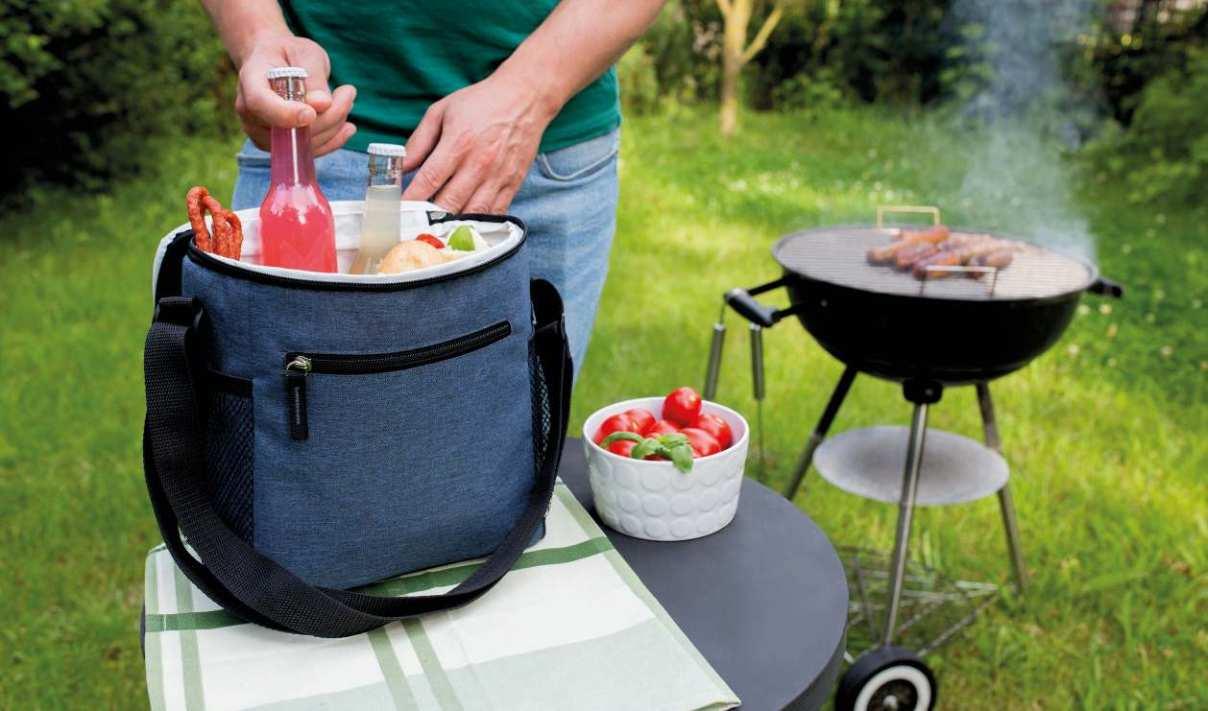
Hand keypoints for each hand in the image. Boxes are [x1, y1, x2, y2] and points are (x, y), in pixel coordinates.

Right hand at [235, 34, 355, 155]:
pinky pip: (308, 151)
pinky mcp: (279, 147)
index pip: (261, 103)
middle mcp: (250, 113)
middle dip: (327, 115)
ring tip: (347, 99)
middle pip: (289, 128)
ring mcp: (262, 134)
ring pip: (304, 143)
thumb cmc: (288, 53)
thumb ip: (313, 77)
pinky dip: (332, 140)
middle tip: (349, 92)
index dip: (286, 113)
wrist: (274, 63)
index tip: (312, 112)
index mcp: (250, 81)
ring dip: (334, 125)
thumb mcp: (304, 53)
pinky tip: (347, 127)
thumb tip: (323, 104)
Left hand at [401, 74, 557, 213]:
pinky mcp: (512, 184)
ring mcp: (498, 177)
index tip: (397, 211)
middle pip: (448, 203)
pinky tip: (464, 226)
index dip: (410, 200)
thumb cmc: (480, 103)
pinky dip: (477, 223)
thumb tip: (399, 167)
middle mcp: (479, 164)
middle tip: (411, 226)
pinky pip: (494, 213)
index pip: (428, 180)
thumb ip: (418, 142)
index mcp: (458, 143)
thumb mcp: (441, 112)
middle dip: (427, 218)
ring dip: (452, 225)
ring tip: (435, 231)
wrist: (524, 98)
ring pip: (471, 214)